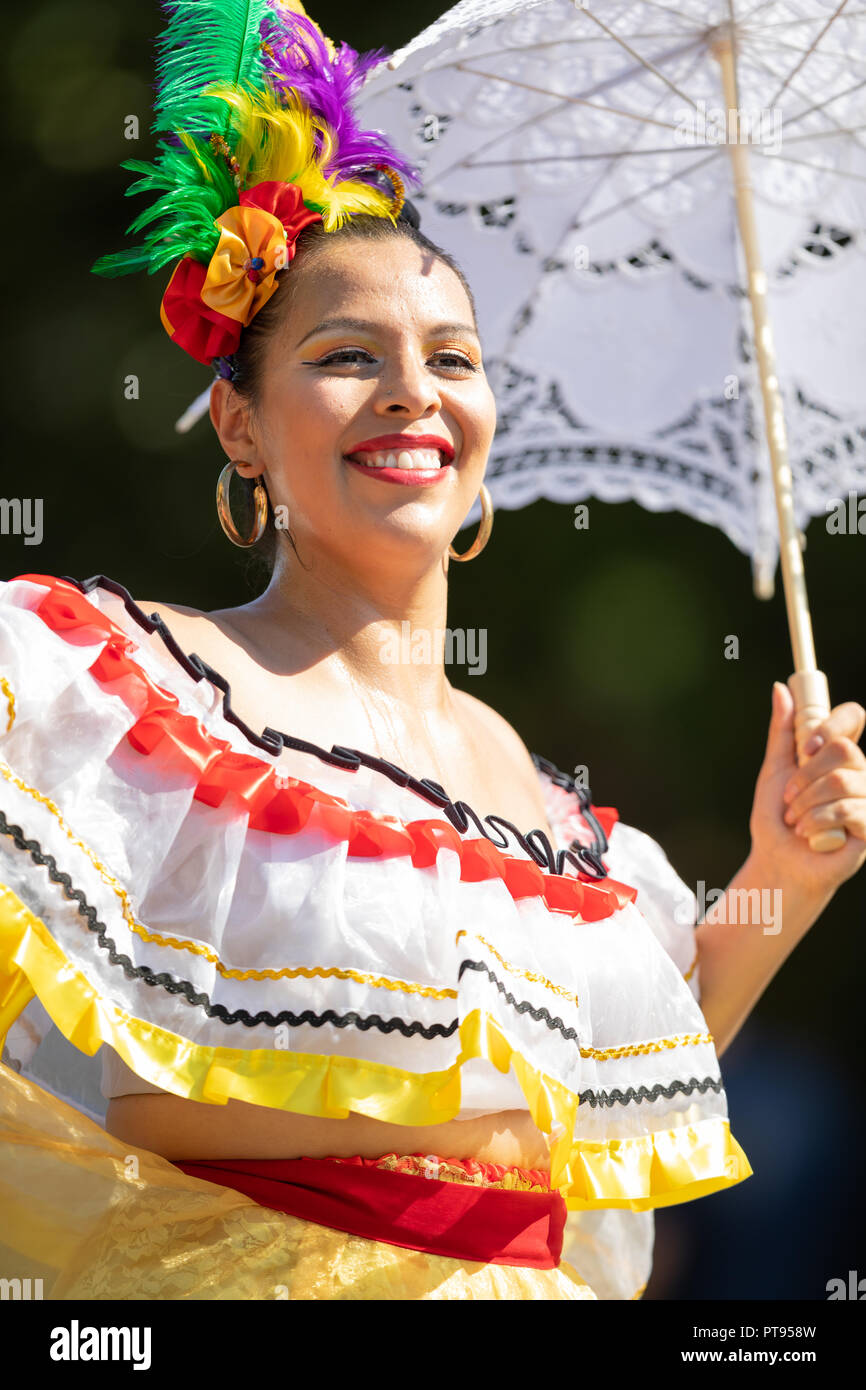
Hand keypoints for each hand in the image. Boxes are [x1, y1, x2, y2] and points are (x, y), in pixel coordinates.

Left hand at [748, 683, 865, 900]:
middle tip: (789, 796)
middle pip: (845, 749)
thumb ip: (781, 731)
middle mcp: (858, 772)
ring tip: (794, 819)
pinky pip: (848, 809)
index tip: (806, 746)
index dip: (833, 724)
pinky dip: (817, 820)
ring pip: (843, 781)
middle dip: (807, 774)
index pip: (853, 718)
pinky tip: (807, 833)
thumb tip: (779, 688)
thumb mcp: (774, 770)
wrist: (778, 862)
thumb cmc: (776, 818)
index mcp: (837, 755)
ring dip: (807, 802)